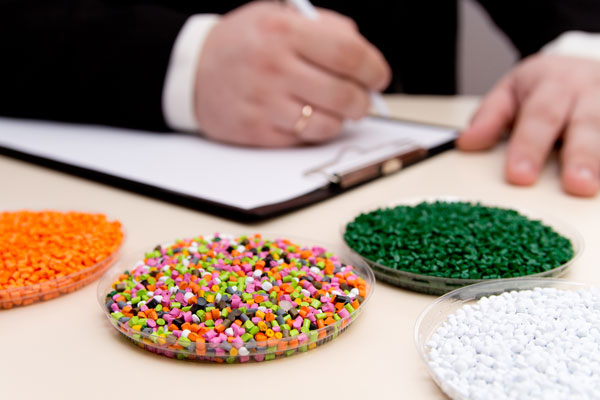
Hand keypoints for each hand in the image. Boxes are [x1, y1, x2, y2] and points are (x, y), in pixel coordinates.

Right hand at [193, 2, 389, 146]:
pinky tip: (308, 117)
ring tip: (336, 109)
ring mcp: (265, 104)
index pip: (348, 54)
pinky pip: (304, 140)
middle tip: (362, 99)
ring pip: (327, 124)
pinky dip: (315, 131)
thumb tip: (361, 48)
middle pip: (344, 95)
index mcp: (284, 32)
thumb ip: (323, 26)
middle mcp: (275, 68)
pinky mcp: (258, 132)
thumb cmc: (242, 42)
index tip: (378, 77)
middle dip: (363, 101)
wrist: (190, 71)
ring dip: (341, 120)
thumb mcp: (277, 13)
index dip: (374, 69)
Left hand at [458, 54, 599, 196]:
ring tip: (593, 188)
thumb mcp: (511, 92)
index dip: (529, 146)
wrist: (580, 65)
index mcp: (553, 82)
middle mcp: (588, 91)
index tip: (519, 176)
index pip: (539, 115)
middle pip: (586, 123)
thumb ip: (490, 117)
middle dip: (581, 156)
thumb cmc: (542, 86)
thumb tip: (466, 143)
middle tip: (575, 186)